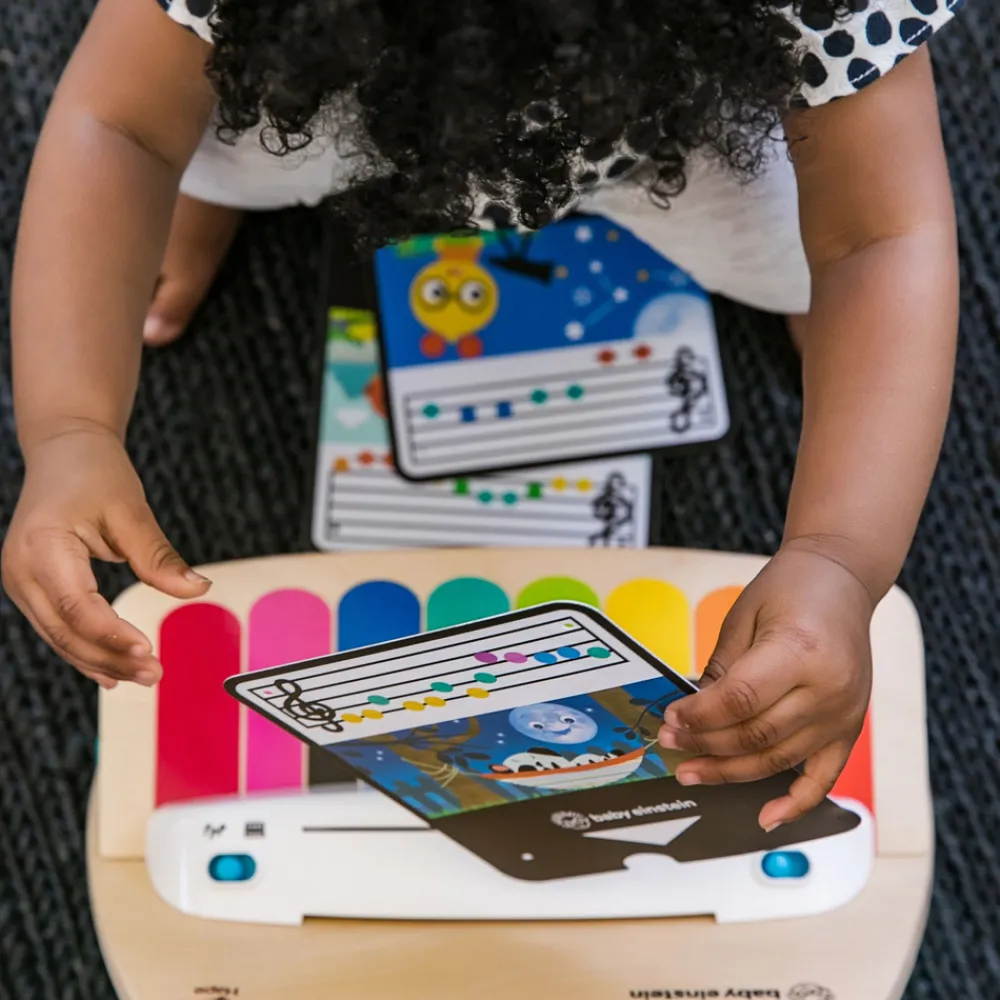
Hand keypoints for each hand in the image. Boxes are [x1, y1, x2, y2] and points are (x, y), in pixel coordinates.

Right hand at [2, 428, 210, 687]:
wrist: (64, 451)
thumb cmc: (96, 473)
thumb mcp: (131, 510)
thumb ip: (158, 557)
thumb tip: (197, 590)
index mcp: (42, 546)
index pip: (77, 605)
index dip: (111, 634)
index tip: (147, 651)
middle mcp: (21, 570)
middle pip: (66, 630)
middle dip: (111, 657)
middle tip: (156, 673)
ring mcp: (20, 581)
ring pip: (60, 637)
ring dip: (101, 660)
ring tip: (145, 676)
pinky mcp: (31, 587)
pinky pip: (58, 627)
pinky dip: (86, 650)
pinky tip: (112, 673)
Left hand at [658, 541, 874, 830]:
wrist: (841, 581)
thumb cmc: (790, 590)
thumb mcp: (743, 617)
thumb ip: (721, 669)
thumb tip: (690, 713)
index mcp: (800, 651)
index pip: (739, 700)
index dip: (699, 716)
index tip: (670, 720)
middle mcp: (828, 688)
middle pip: (757, 735)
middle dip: (706, 745)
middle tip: (671, 743)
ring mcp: (843, 713)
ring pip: (779, 759)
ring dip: (731, 772)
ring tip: (693, 771)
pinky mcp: (849, 727)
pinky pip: (824, 777)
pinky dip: (796, 803)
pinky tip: (765, 816)